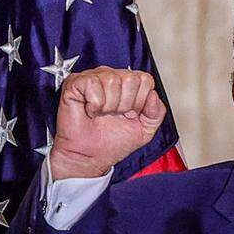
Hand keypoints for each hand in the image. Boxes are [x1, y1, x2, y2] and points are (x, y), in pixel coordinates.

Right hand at [49, 67, 166, 179]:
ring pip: (112, 80)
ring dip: (109, 106)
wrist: (90, 156)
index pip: (145, 79)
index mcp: (128, 85)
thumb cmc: (113, 142)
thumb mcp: (145, 130)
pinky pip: (93, 84)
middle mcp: (112, 77)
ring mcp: (94, 77)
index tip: (129, 115)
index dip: (140, 101)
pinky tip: (90, 111)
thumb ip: (156, 113)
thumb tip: (153, 95)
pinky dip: (94, 104)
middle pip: (131, 79)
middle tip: (114, 115)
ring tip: (102, 114)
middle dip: (125, 104)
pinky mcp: (76, 82)